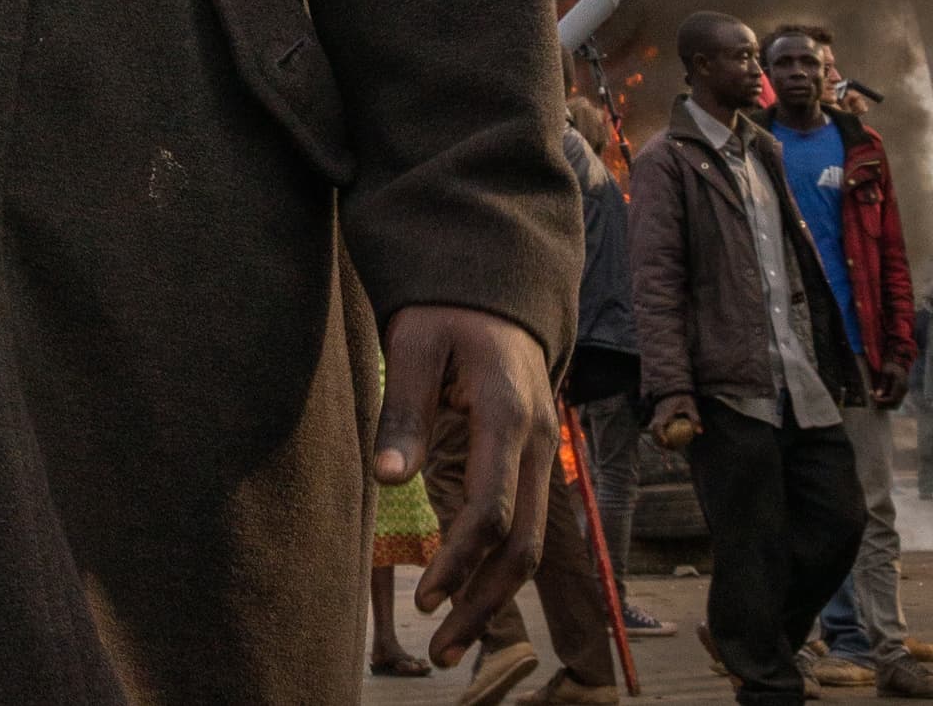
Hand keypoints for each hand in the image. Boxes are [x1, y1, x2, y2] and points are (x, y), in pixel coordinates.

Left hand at [374, 306, 557, 667]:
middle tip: (438, 649)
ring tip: (450, 642)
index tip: (424, 595)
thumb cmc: (444, 309)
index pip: (492, 509)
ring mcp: (545, 451)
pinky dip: (503, 567)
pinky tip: (472, 595)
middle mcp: (539, 440)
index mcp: (509, 413)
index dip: (459, 559)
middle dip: (483, 603)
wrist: (493, 284)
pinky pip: (529, 523)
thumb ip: (403, 411)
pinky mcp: (536, 457)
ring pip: (533, 543)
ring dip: (495, 597)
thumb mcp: (413, 343)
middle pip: (524, 545)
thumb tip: (387, 480)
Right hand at [650, 389, 701, 445]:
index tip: (665, 442)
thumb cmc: (682, 398)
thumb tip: (700, 432)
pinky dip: (665, 437)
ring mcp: (657, 418)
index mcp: (663, 412)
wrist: (673, 389)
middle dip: (660, 442)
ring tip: (674, 447)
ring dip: (662, 441)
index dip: (659, 434)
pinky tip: (674, 442)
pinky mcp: (659, 421)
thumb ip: (695, 418)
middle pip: (653, 432)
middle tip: (672, 448)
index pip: (657, 425)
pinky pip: (660, 431)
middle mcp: (657, 416)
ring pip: (655, 433)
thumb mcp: (690, 406)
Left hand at [873, 360, 908, 409]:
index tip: (872, 395)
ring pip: (895, 404)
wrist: (898, 362)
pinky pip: (896, 401)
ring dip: (885, 403)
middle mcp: (904, 390)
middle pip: (894, 403)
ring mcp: (904, 392)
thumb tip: (878, 395)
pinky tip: (880, 396)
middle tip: (872, 397)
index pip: (892, 399)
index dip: (881, 400)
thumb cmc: (890, 365)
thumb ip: (883, 384)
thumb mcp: (885, 372)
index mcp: (901, 385)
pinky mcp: (902, 392)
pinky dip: (888, 401)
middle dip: (882, 403)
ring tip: (874, 397)